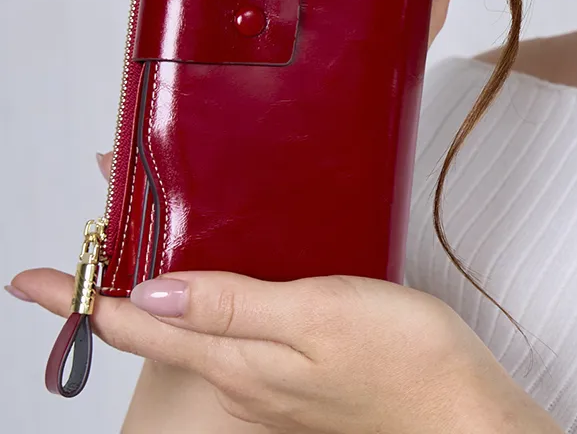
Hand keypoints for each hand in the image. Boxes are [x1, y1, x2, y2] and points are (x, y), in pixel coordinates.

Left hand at [7, 268, 561, 432]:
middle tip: (91, 235)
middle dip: (113, 283)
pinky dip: (202, 301)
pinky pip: (229, 335)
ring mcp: (268, 381)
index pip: (136, 325)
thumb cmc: (403, 363)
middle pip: (155, 325)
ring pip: (189, 328)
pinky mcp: (297, 375)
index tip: (31, 278)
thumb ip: (233, 305)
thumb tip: (153, 290)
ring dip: (155, 287)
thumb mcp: (316, 317)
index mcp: (237, 360)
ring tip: (138, 248)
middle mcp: (241, 377)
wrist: (462, 412)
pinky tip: (218, 279)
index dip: (79, 298)